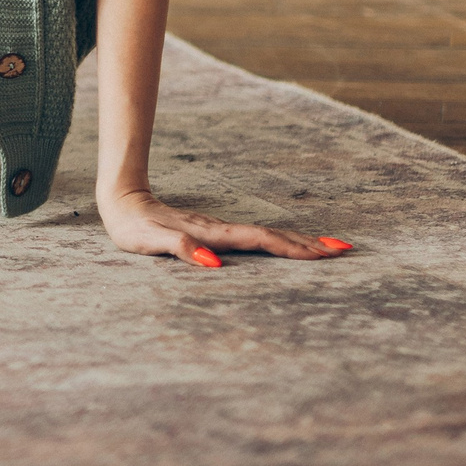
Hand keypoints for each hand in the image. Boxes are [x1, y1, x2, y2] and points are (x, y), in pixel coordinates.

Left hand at [98, 188, 352, 268]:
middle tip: (344, 250)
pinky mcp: (214, 232)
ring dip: (298, 241)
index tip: (325, 253)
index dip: (293, 248)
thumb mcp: (149, 241)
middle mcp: (221, 230)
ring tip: (328, 247)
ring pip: (267, 234)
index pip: (261, 241)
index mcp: (212, 234)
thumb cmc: (133, 227)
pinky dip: (277, 242)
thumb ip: (180, 249)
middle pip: (272, 236)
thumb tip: (214, 264)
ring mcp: (220, 230)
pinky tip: (286, 246)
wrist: (121, 201)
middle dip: (308, 244)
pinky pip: (254, 238)